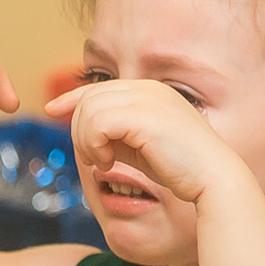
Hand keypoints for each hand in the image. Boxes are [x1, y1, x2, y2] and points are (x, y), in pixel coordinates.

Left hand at [46, 78, 243, 207]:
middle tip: (94, 159)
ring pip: (88, 110)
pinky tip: (108, 163)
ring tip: (103, 163)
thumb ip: (116, 132)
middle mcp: (149, 88)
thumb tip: (82, 128)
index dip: (72, 97)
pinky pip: (96, 123)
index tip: (52, 110)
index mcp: (152, 92)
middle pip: (89, 98)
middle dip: (80, 130)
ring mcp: (147, 99)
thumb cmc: (180, 168)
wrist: (212, 178)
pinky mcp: (143, 115)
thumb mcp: (141, 145)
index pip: (100, 86)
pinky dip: (93, 145)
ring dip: (86, 140)